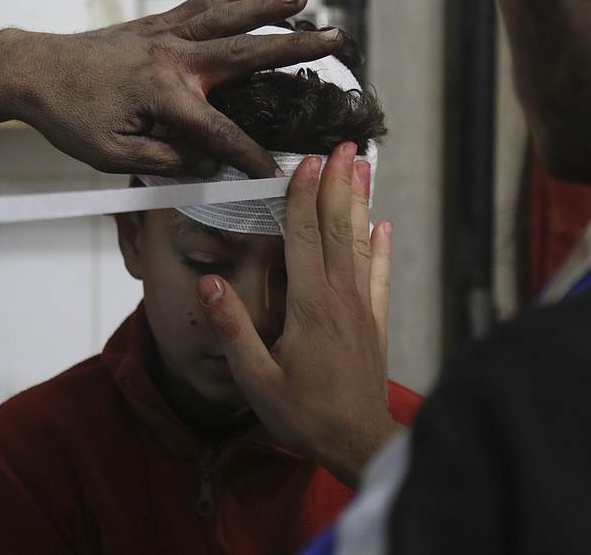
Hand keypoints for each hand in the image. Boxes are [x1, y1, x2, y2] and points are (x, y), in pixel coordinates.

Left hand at [14, 0, 341, 178]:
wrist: (32, 71)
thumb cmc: (68, 117)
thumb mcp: (112, 154)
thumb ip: (165, 159)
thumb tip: (206, 161)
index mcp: (165, 96)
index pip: (221, 132)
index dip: (250, 157)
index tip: (277, 175)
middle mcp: (173, 58)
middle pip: (244, 53)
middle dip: (293, 49)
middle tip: (336, 40)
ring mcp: (165, 35)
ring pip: (226, 17)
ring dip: (267, 8)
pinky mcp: (154, 25)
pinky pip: (201, 6)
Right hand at [196, 143, 398, 485]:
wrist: (358, 445)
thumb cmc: (304, 415)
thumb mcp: (256, 380)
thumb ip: (232, 329)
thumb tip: (207, 282)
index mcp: (310, 307)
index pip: (307, 239)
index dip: (305, 198)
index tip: (307, 161)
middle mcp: (340, 298)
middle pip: (339, 230)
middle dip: (338, 185)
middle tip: (343, 145)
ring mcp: (362, 309)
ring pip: (361, 244)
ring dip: (360, 203)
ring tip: (364, 167)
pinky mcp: (375, 323)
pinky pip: (380, 276)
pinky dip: (382, 247)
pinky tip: (384, 224)